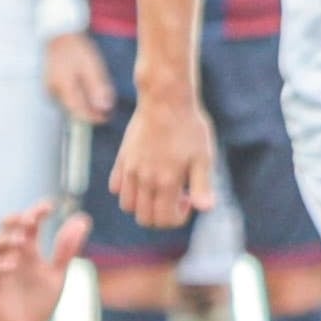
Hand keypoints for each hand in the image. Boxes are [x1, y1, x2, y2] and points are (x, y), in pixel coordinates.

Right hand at [0, 203, 88, 320]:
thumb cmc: (37, 302)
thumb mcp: (56, 273)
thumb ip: (66, 249)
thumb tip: (82, 219)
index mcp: (27, 252)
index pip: (29, 225)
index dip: (36, 212)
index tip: (50, 205)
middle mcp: (11, 256)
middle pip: (6, 229)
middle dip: (15, 220)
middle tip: (29, 218)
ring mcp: (0, 271)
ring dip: (7, 239)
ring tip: (21, 240)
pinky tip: (12, 264)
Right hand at [43, 31, 113, 122]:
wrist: (60, 37)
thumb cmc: (78, 51)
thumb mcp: (92, 68)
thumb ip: (97, 88)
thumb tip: (104, 108)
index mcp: (64, 88)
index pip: (79, 113)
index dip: (94, 118)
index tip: (107, 118)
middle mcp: (53, 92)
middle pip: (75, 110)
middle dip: (91, 110)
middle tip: (107, 105)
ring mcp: (50, 89)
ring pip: (71, 104)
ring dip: (85, 103)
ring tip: (99, 93)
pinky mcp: (51, 86)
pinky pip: (67, 96)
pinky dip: (78, 96)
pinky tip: (87, 87)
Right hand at [110, 96, 216, 228]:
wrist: (166, 101)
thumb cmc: (190, 128)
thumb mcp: (204, 157)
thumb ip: (202, 186)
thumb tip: (204, 209)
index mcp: (165, 182)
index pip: (164, 219)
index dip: (178, 217)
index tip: (188, 199)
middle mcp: (143, 179)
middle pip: (144, 218)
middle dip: (162, 215)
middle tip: (177, 194)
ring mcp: (129, 169)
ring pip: (127, 205)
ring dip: (145, 205)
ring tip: (162, 187)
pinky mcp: (122, 159)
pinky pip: (116, 187)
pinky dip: (128, 191)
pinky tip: (145, 177)